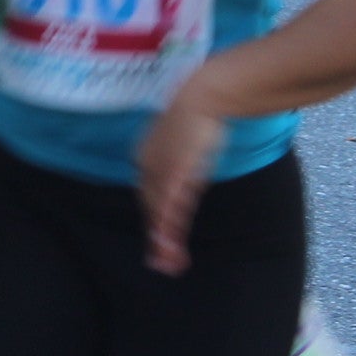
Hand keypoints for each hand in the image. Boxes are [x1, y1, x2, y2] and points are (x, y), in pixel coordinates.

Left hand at [132, 93, 230, 277]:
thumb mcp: (186, 142)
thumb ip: (184, 161)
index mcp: (148, 157)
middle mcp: (150, 165)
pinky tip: (171, 241)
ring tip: (170, 262)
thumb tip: (188, 172)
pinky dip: (170, 223)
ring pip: (160, 210)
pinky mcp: (177, 169)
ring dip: (165, 239)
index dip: (155, 220)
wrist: (206, 92)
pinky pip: (171, 201)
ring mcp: (162, 168)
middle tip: (163, 264)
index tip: (161, 241)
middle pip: (152, 208)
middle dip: (158, 238)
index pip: (150, 196)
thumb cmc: (199, 111)